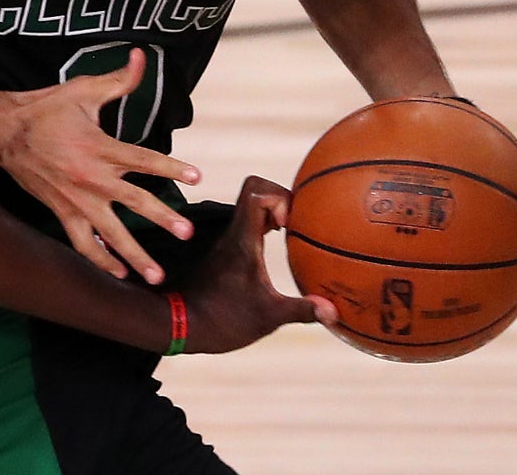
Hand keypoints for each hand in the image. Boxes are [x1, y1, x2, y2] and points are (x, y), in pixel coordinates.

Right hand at [0, 49, 202, 283]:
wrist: (5, 132)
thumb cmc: (46, 108)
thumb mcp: (83, 90)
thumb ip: (119, 79)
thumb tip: (141, 56)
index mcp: (100, 147)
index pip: (143, 160)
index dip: (172, 167)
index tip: (197, 176)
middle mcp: (91, 178)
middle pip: (134, 202)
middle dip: (162, 218)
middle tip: (185, 232)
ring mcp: (77, 200)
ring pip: (110, 234)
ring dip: (134, 255)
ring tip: (156, 275)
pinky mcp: (63, 212)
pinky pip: (83, 244)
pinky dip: (101, 260)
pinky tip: (120, 273)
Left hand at [179, 176, 336, 353]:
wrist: (182, 326)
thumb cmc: (223, 321)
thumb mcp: (268, 318)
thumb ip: (301, 310)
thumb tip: (334, 312)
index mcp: (242, 240)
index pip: (255, 191)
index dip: (279, 195)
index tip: (290, 223)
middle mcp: (233, 234)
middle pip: (255, 190)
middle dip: (282, 199)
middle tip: (295, 225)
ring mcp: (228, 241)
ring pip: (251, 207)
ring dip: (273, 212)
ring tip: (290, 233)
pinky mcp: (226, 251)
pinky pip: (248, 223)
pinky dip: (265, 224)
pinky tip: (277, 245)